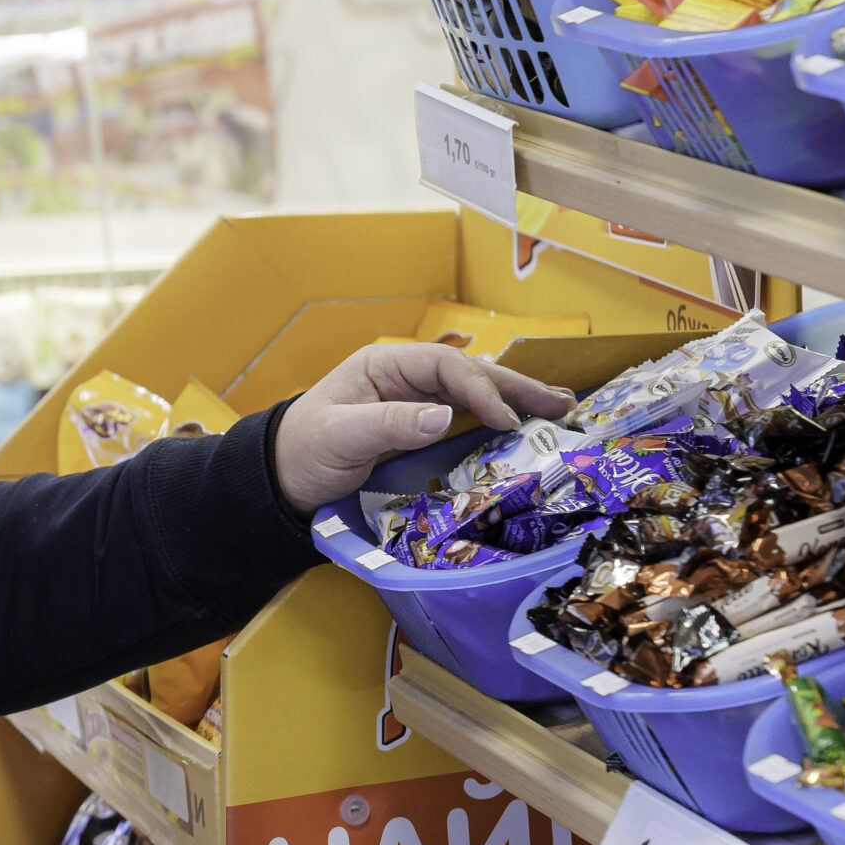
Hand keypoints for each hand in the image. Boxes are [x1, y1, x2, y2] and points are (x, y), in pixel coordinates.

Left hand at [271, 344, 576, 517]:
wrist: (283, 480)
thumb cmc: (302, 451)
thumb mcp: (340, 436)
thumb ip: (390, 424)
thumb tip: (442, 416)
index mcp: (385, 365)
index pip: (445, 367)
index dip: (481, 388)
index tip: (509, 419)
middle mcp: (406, 378)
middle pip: (470, 375)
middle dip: (516, 388)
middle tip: (562, 404)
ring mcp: (415, 402)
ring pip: (475, 395)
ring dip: (517, 401)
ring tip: (561, 410)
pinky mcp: (420, 430)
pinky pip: (466, 420)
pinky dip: (499, 422)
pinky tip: (527, 430)